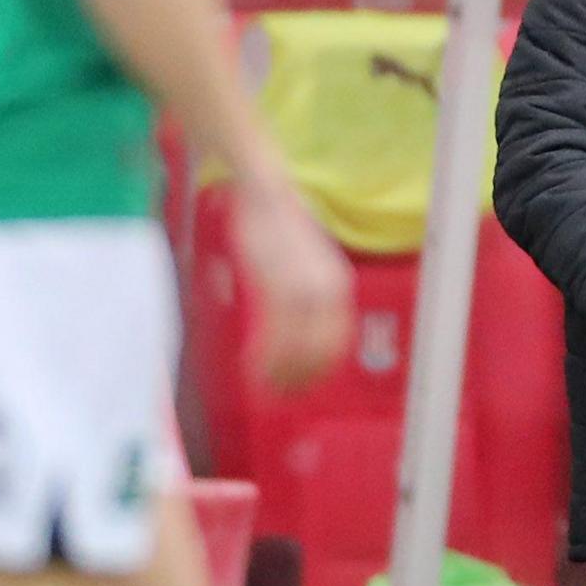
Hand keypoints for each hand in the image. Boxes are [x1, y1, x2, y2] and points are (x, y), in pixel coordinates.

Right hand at [235, 179, 356, 394]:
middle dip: (298, 379)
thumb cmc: (276, 225)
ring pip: (297, 350)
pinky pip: (275, 336)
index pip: (335, 342)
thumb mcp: (300, 262)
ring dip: (278, 374)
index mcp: (335, 285)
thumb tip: (292, 326)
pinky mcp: (277, 285)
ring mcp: (303, 289)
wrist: (265, 190)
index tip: (298, 385)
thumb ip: (302, 293)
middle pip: (320, 353)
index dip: (318, 370)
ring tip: (260, 387)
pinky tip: (250, 367)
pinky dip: (264, 359)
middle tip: (275, 395)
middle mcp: (327, 290)